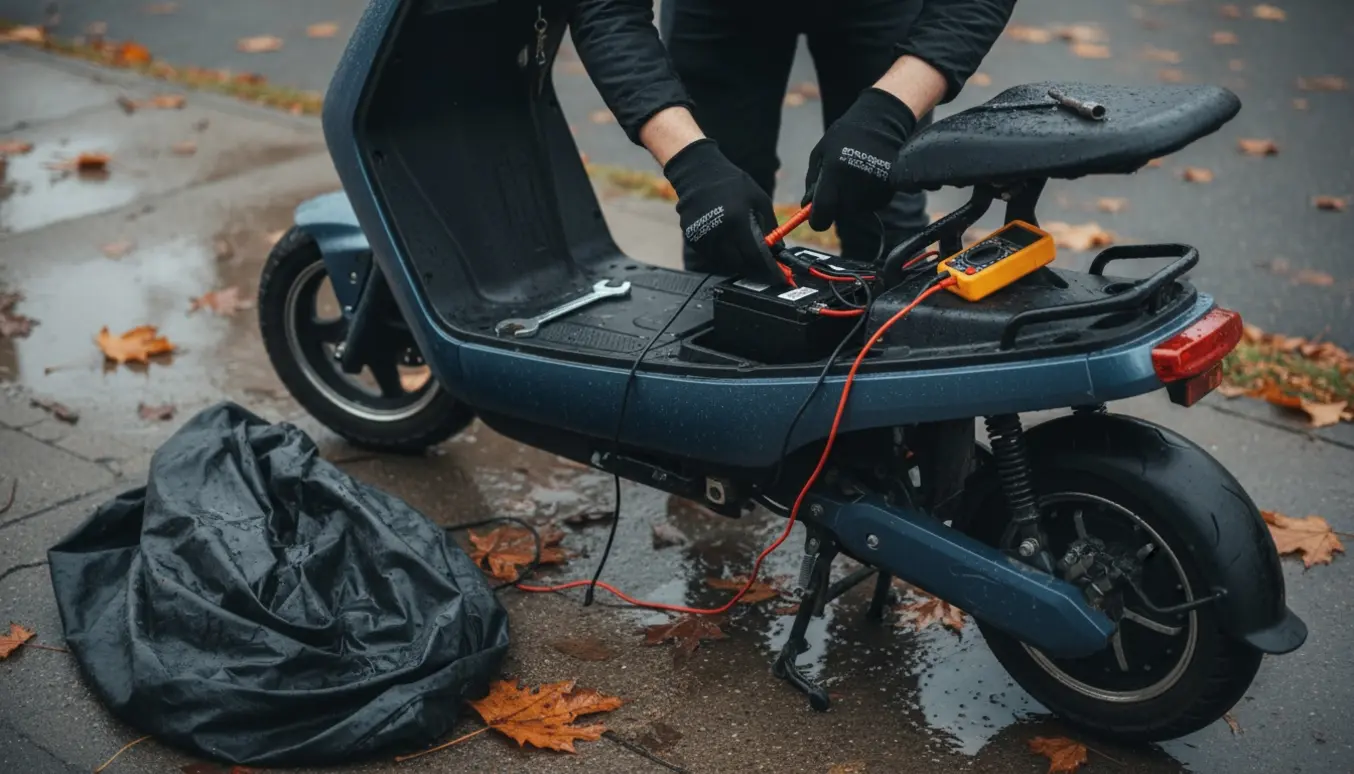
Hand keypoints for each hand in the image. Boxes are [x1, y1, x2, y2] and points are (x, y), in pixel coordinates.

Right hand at [663, 139, 781, 281]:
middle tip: (762, 265)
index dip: (768, 268)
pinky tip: (728, 242)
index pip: (754, 255)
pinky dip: (722, 254)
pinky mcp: (693, 238)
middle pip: (739, 263)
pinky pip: (711, 255)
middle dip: (753, 267)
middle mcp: (719, 232)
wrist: (698, 173)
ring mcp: (703, 237)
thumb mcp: (759, 199)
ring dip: (737, 260)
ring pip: (725, 262)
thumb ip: (770, 224)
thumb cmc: (732, 184)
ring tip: (745, 251)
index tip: (778, 277)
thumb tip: (779, 248)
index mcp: (737, 221)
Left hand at [803, 88, 917, 231]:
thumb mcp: (820, 153)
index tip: (817, 216)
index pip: (823, 215)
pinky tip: (868, 176)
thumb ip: (812, 181)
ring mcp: (874, 190)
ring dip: (852, 201)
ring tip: (855, 175)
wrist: (882, 122)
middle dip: (836, 206)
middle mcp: (855, 186)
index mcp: (835, 174)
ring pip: (856, 211)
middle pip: (840, 215)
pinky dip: (867, 197)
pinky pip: (872, 205)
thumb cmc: (845, 136)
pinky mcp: (889, 191)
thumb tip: (807, 207)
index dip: (818, 220)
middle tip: (839, 184)